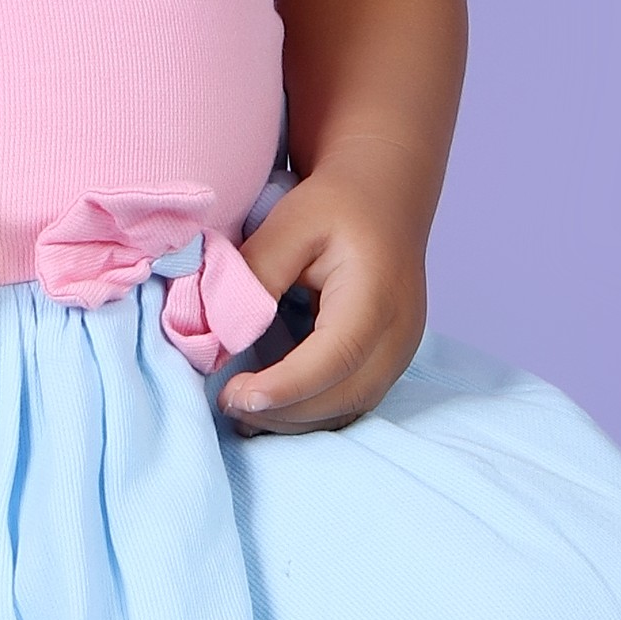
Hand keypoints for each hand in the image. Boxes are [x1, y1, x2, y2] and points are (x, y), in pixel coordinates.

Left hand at [218, 163, 427, 434]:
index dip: (286, 386)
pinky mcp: (389, 363)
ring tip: (240, 408)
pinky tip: (269, 406)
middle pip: (346, 395)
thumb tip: (220, 333)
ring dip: (293, 421)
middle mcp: (400, 332)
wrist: (383, 199)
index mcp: (378, 294)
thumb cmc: (336, 206)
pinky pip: (350, 403)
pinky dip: (309, 413)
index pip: (337, 355)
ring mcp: (400, 353)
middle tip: (226, 402)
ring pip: (349, 409)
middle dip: (283, 413)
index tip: (234, 395)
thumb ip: (255, 275)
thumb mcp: (289, 223)